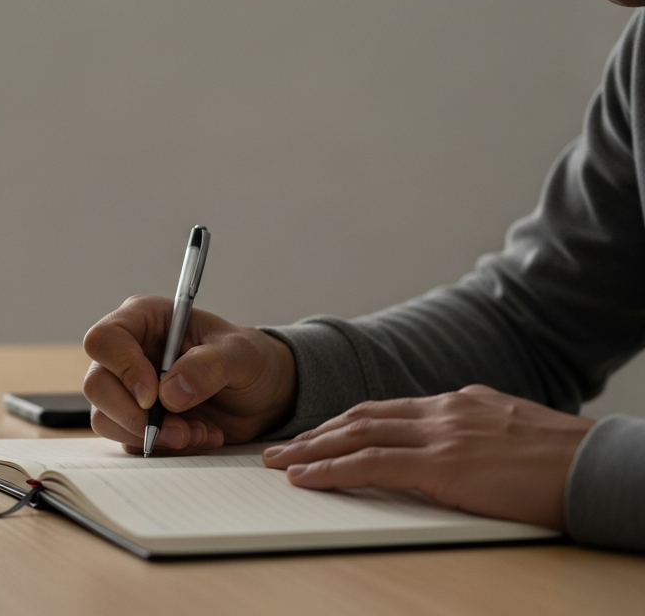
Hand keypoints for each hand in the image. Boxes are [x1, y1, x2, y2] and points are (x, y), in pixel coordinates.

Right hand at [82, 296, 296, 453]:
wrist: (262, 396)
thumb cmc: (249, 360)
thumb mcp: (241, 354)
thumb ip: (209, 366)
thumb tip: (170, 393)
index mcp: (145, 319)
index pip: (104, 339)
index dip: (123, 368)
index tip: (154, 395)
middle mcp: (128, 352)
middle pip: (97, 385)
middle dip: (136, 416)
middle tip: (180, 429)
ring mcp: (127, 388)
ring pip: (105, 418)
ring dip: (152, 435)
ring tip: (197, 432)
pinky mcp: (135, 419)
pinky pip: (128, 440)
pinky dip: (162, 446)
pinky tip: (197, 436)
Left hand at [261, 385, 593, 529]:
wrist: (600, 467)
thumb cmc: (567, 460)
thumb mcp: (514, 433)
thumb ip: (477, 432)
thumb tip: (456, 446)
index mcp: (460, 403)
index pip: (387, 409)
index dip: (346, 423)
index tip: (318, 434)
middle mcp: (444, 410)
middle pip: (362, 417)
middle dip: (317, 433)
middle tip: (282, 446)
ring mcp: (442, 434)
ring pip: (356, 435)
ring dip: (311, 449)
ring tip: (279, 462)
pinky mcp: (443, 465)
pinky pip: (371, 464)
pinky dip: (331, 469)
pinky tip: (307, 477)